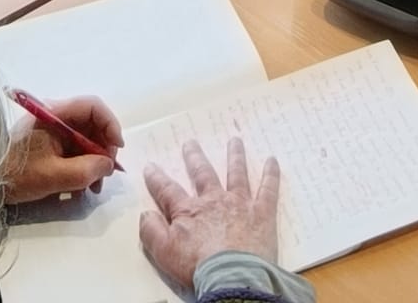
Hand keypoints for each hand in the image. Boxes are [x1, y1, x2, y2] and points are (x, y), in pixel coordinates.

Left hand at [3, 95, 123, 203]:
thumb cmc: (17, 175)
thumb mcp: (54, 176)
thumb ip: (85, 170)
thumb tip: (108, 165)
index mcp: (54, 114)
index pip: (93, 106)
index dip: (110, 124)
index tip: (116, 149)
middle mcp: (55, 116)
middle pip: (92, 124)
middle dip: (103, 149)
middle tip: (105, 174)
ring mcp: (52, 130)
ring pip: (86, 139)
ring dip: (94, 162)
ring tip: (92, 188)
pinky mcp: (49, 144)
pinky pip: (75, 150)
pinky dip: (82, 166)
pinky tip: (79, 188)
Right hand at [139, 138, 280, 290]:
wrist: (232, 275)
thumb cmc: (197, 267)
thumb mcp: (163, 252)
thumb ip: (151, 231)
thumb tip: (146, 214)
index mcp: (189, 211)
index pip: (168, 191)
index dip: (157, 179)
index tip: (150, 166)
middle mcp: (214, 200)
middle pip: (203, 174)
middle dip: (195, 158)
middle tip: (191, 143)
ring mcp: (239, 203)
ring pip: (236, 174)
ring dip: (235, 156)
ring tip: (235, 141)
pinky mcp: (262, 212)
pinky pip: (268, 188)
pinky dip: (271, 174)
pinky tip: (272, 160)